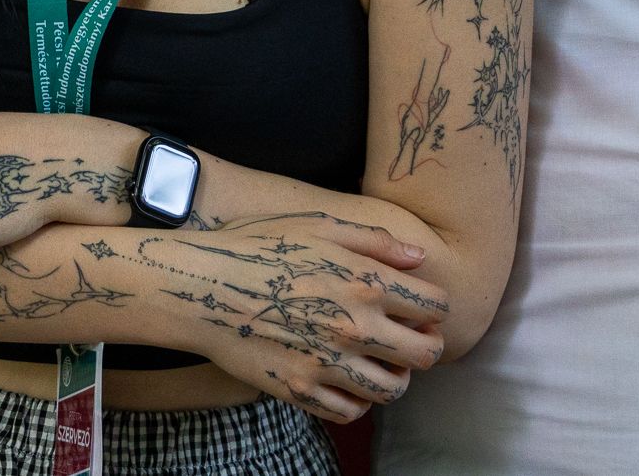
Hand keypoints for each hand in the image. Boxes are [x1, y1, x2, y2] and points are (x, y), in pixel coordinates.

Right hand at [131, 212, 446, 422]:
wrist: (204, 286)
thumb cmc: (261, 246)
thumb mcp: (321, 225)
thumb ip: (376, 241)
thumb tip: (420, 258)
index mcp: (365, 281)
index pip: (434, 305)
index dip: (434, 306)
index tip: (420, 306)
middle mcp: (355, 326)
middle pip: (426, 354)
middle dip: (427, 344)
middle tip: (411, 337)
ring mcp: (328, 363)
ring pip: (393, 390)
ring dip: (397, 377)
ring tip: (382, 362)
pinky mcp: (301, 390)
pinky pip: (351, 412)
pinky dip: (358, 401)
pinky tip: (348, 380)